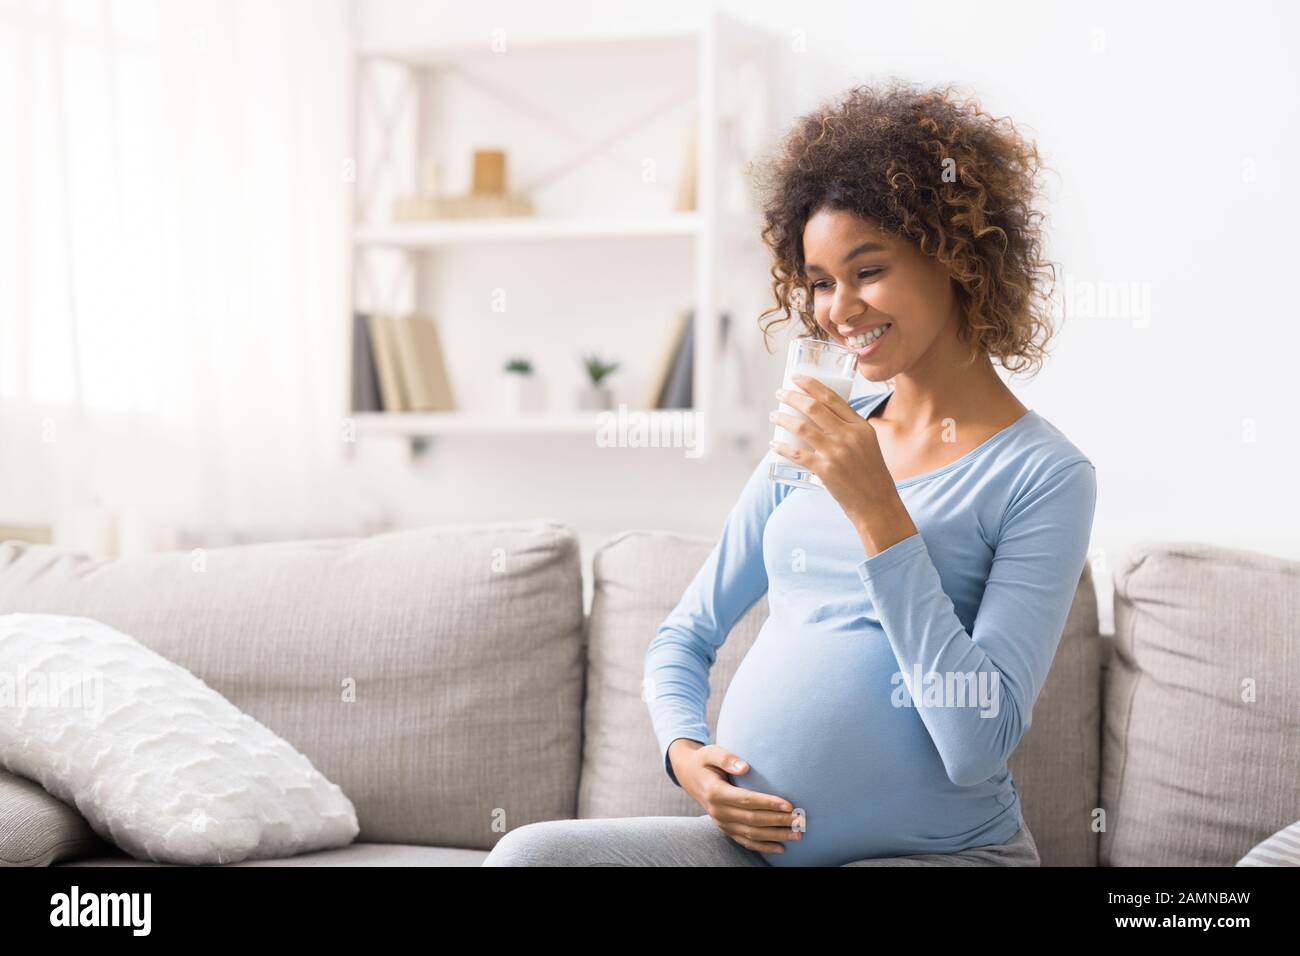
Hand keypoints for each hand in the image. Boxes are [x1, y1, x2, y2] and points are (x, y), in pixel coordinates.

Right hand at [667, 739, 803, 854]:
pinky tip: (780, 848)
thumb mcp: (711, 752)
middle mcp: (718, 811)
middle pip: (752, 820)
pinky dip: (763, 847)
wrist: (688, 775)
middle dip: (778, 821)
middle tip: (799, 821)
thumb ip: (727, 758)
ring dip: (775, 836)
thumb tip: (745, 767)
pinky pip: (745, 841)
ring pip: (751, 834)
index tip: (789, 805)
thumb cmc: (704, 761)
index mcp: (715, 792)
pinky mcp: (725, 828)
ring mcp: (721, 822)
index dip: (768, 803)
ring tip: (797, 835)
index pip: (747, 800)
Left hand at [769, 375, 918, 556]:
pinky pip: (797, 454)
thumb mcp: (867, 444)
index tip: (796, 377)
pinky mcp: (825, 470)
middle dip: (792, 396)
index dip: (812, 384)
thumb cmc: (871, 474)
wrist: (877, 503)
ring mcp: (836, 453)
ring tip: (773, 415)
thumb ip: (849, 430)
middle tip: (779, 392)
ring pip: (802, 427)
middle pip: (814, 408)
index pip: (833, 398)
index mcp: (860, 426)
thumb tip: (823, 417)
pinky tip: (774, 444)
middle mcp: (849, 436)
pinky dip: (782, 448)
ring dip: (783, 418)